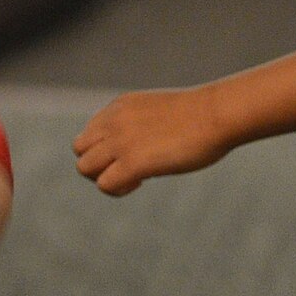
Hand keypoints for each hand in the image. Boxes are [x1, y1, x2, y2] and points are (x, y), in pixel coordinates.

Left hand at [73, 86, 231, 195]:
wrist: (216, 113)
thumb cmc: (201, 115)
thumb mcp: (161, 111)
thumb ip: (143, 124)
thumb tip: (144, 145)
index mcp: (120, 106)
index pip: (90, 133)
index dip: (106, 148)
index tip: (133, 152)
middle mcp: (114, 121)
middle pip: (80, 149)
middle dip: (98, 164)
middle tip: (127, 169)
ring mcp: (121, 141)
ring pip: (84, 168)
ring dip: (104, 177)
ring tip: (133, 178)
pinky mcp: (132, 162)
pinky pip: (104, 184)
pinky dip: (118, 189)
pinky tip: (140, 183)